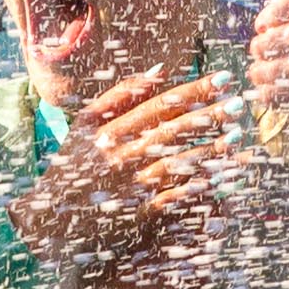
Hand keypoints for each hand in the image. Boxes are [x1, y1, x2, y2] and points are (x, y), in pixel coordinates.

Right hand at [9, 72, 242, 283]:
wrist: (49, 218)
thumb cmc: (70, 166)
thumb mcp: (84, 124)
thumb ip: (120, 95)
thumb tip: (160, 70)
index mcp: (110, 131)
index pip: (160, 105)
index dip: (194, 91)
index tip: (223, 80)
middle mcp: (121, 155)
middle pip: (173, 131)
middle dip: (209, 116)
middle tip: (239, 105)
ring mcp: (129, 185)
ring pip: (177, 163)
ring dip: (210, 150)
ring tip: (237, 138)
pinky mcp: (136, 213)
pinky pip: (173, 199)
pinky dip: (197, 189)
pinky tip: (220, 179)